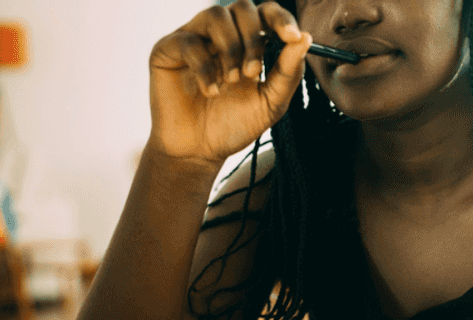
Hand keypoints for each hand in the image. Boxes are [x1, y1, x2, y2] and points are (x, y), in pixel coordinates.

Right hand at [147, 0, 311, 165]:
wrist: (199, 152)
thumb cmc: (233, 126)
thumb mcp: (271, 102)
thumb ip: (288, 72)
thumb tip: (305, 39)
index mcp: (248, 42)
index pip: (267, 13)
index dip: (281, 18)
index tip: (293, 37)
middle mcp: (221, 34)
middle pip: (242, 7)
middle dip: (253, 38)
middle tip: (253, 73)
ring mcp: (194, 38)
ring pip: (215, 15)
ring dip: (230, 47)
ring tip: (232, 80)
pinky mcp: (168, 49)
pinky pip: (189, 41)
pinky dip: (205, 67)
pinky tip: (211, 92)